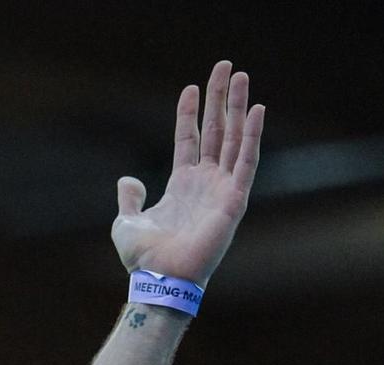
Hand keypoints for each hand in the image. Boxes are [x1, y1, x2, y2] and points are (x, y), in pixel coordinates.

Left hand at [110, 61, 263, 284]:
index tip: (191, 87)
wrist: (158, 278)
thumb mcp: (126, 222)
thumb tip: (128, 181)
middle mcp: (205, 182)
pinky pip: (246, 161)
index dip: (190, 113)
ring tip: (241, 75)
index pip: (189, 139)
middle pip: (216, 130)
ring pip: (233, 137)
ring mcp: (221, 188)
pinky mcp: (234, 199)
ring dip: (238, 106)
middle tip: (225, 67)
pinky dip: (252, 135)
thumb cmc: (144, 258)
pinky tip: (257, 109)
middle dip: (220, 98)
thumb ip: (129, 199)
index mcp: (181, 185)